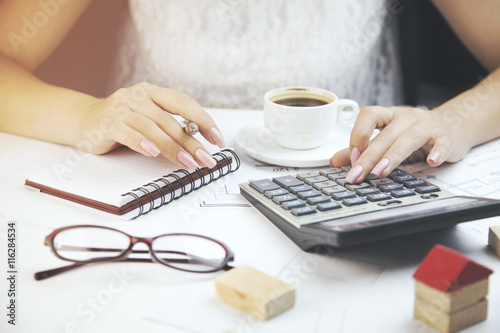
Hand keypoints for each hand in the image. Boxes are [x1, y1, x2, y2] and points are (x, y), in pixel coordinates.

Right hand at [78, 82, 225, 168]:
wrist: (82, 121)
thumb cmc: (122, 123)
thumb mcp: (148, 120)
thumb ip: (169, 127)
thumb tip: (199, 145)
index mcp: (152, 92)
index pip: (183, 103)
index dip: (203, 120)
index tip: (217, 139)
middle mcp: (137, 96)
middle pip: (170, 120)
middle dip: (191, 142)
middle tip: (206, 159)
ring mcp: (120, 108)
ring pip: (151, 128)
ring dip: (172, 147)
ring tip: (188, 163)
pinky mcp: (105, 122)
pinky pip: (125, 132)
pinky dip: (140, 142)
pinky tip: (152, 153)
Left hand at [330, 106, 471, 182]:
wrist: (451, 126)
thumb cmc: (413, 133)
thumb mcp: (385, 138)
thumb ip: (360, 149)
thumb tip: (334, 161)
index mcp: (389, 115)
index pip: (369, 115)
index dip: (358, 134)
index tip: (351, 156)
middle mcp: (406, 117)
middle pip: (385, 135)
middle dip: (368, 157)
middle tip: (356, 175)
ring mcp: (426, 125)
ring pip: (408, 138)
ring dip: (393, 156)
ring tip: (380, 172)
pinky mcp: (445, 136)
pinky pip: (442, 142)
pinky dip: (438, 151)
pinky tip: (431, 162)